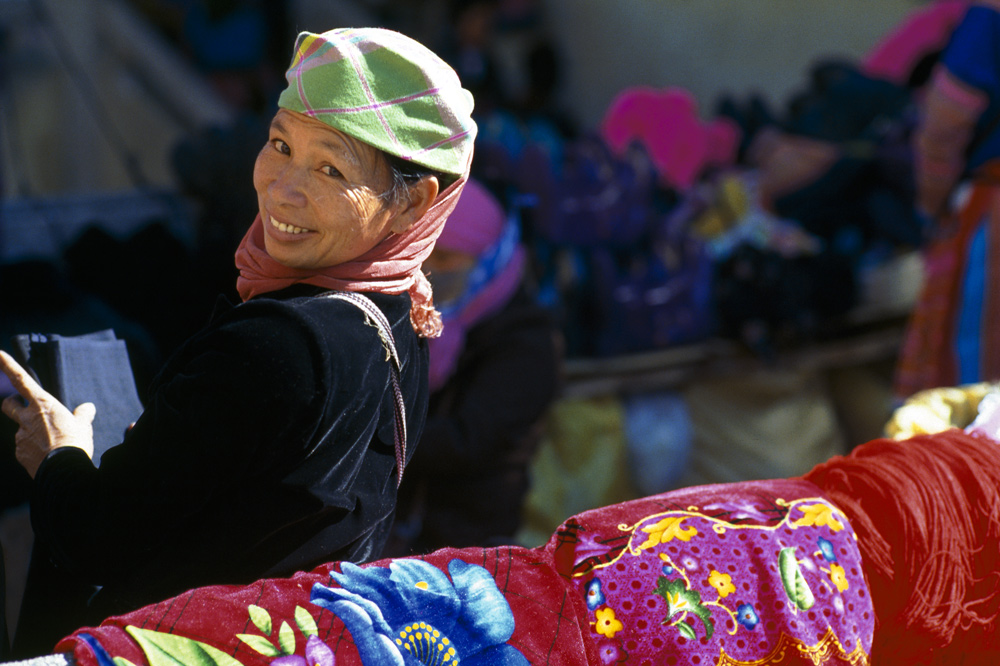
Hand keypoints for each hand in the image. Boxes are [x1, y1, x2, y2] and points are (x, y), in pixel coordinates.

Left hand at [0, 350, 94, 477]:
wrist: (65, 470)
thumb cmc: (75, 443)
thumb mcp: (84, 425)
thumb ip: (82, 414)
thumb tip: (87, 408)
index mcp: (42, 404)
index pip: (21, 379)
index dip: (7, 365)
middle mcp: (26, 418)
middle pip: (8, 404)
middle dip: (11, 403)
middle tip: (21, 407)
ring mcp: (20, 436)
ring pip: (21, 430)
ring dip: (32, 433)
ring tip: (51, 444)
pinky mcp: (19, 453)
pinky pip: (25, 448)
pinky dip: (34, 449)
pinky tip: (47, 456)